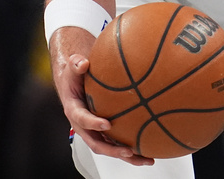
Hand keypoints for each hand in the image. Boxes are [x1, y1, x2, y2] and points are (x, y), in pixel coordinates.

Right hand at [49, 28, 154, 166]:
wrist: (74, 81)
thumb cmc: (75, 74)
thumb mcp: (73, 67)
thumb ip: (76, 64)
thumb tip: (83, 63)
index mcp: (74, 110)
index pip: (82, 119)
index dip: (93, 123)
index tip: (107, 124)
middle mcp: (84, 125)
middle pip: (97, 143)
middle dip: (113, 151)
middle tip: (129, 151)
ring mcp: (95, 130)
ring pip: (110, 148)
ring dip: (127, 156)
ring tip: (147, 159)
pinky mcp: (105, 130)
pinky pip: (118, 142)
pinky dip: (132, 148)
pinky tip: (150, 149)